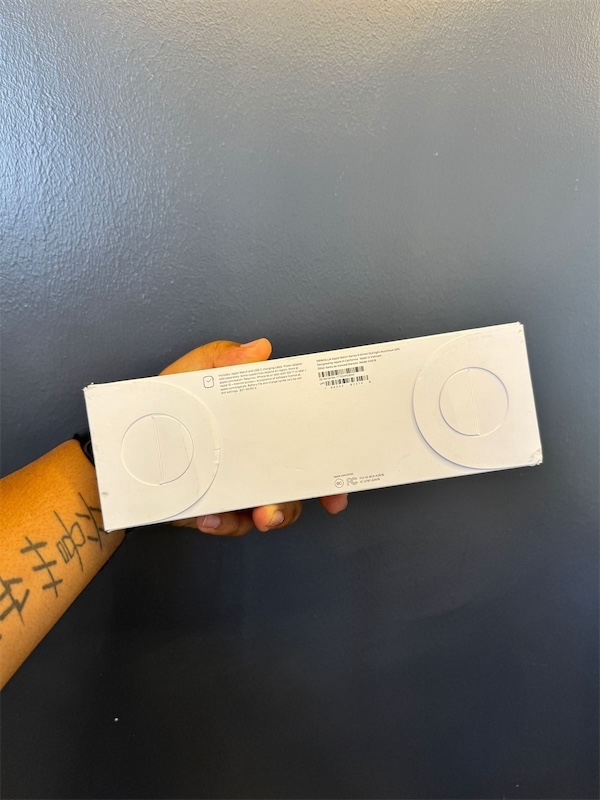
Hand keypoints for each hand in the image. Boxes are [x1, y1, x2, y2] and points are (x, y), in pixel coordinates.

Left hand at [160, 338, 347, 535]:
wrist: (124, 445)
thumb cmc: (165, 406)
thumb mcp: (193, 374)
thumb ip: (222, 358)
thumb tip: (259, 349)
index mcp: (261, 428)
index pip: (304, 445)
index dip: (326, 465)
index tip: (337, 486)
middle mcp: (258, 462)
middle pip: (295, 487)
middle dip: (296, 503)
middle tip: (281, 509)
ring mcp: (239, 489)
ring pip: (270, 512)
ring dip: (268, 516)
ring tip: (257, 516)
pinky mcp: (216, 510)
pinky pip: (231, 525)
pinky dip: (225, 523)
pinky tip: (210, 516)